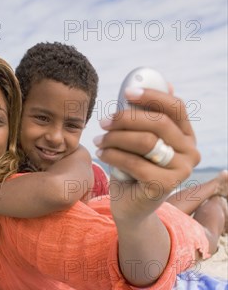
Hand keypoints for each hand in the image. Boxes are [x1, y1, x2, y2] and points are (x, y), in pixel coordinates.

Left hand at [94, 86, 199, 220]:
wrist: (130, 208)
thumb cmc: (133, 170)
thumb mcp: (140, 141)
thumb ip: (148, 116)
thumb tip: (164, 81)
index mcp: (187, 136)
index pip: (176, 107)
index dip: (152, 96)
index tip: (126, 92)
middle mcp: (191, 152)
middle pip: (158, 123)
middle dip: (126, 118)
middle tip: (103, 121)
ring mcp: (181, 171)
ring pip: (146, 141)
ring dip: (116, 137)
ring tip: (99, 139)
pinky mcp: (164, 186)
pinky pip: (134, 162)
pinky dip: (113, 155)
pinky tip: (102, 154)